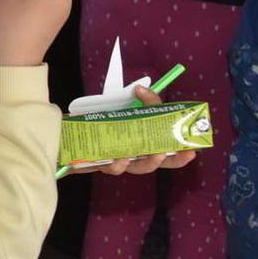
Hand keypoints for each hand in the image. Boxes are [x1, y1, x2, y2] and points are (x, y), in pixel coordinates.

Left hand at [68, 87, 199, 175]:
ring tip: (151, 154)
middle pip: (155, 163)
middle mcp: (132, 155)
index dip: (180, 154)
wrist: (65, 132)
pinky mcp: (99, 163)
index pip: (166, 150)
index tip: (192, 150)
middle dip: (168, 160)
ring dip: (145, 162)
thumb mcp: (122, 106)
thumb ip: (139, 100)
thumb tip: (141, 89)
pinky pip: (111, 168)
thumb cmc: (99, 120)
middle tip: (175, 153)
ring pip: (136, 168)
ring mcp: (116, 160)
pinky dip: (117, 164)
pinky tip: (118, 159)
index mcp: (141, 141)